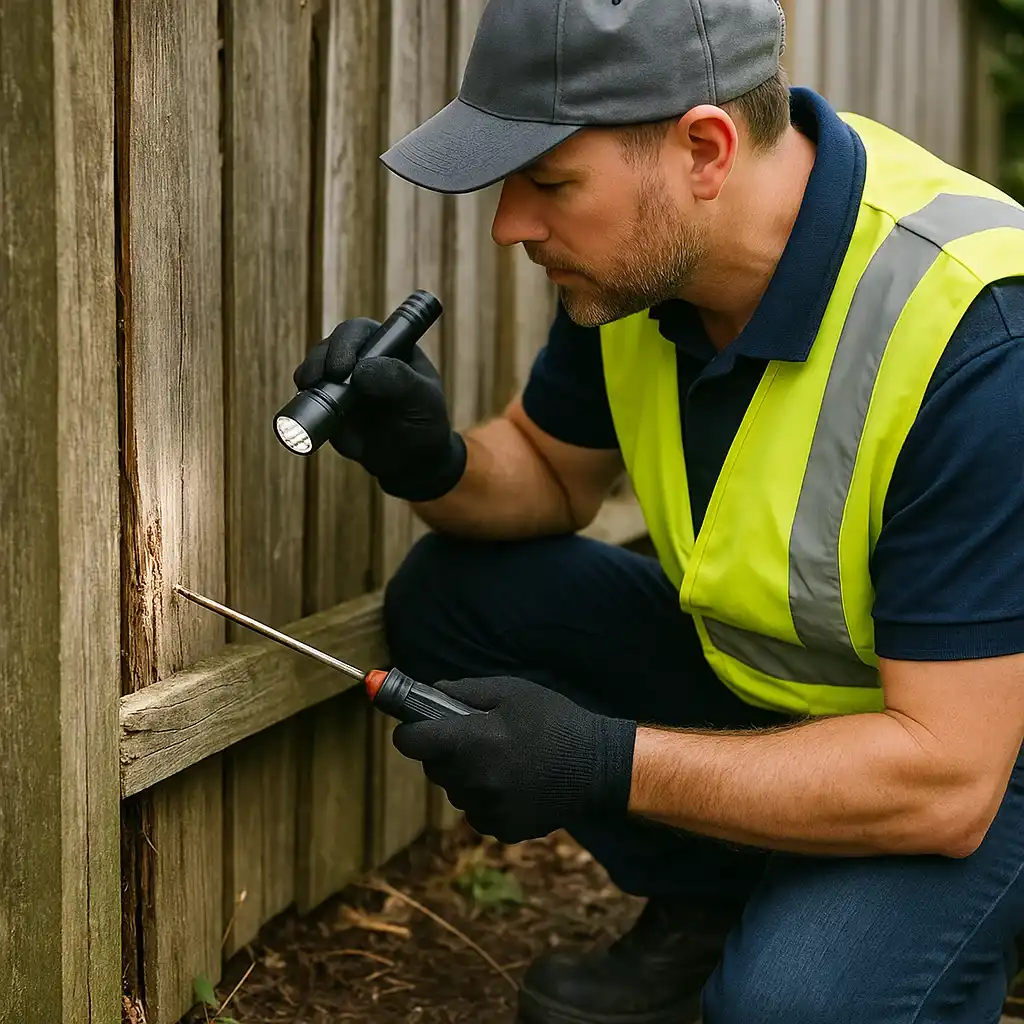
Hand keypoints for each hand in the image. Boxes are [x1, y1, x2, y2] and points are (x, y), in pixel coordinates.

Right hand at [293, 317, 465, 501]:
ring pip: (317, 366)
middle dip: (322, 358)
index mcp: (389, 347)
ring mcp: (342, 380)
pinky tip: (305, 401)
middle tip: (320, 378)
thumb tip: (360, 371)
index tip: (344, 367)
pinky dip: (304, 397)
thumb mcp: (422, 400)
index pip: (363, 331)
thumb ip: (398, 381)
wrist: (411, 462)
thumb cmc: (424, 424)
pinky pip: (309, 395)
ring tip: (310, 388)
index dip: (348, 342)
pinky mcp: (328, 404)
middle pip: (333, 344)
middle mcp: (362, 358)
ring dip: (310, 374)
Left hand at [392, 676, 637, 844]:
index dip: (410, 730)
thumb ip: (465, 691)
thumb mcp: (511, 691)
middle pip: (432, 768)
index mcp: (470, 741)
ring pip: (455, 791)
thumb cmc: (554, 720)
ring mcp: (487, 808)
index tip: (418, 726)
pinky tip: (514, 783)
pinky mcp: (502, 829)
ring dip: (466, 776)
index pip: (409, 741)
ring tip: (502, 760)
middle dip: (444, 752)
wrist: (598, 767)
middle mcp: (472, 779)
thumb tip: (430, 691)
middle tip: (473, 738)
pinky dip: (486, 799)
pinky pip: (477, 813)